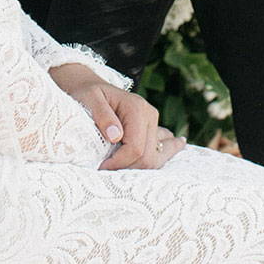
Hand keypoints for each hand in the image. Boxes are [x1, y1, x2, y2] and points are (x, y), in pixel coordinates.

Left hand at [50, 65, 184, 168]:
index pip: (135, 148)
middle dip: (127, 168)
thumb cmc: (88, 93)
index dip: (119, 162)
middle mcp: (150, 115)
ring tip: (128, 178)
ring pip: (155, 157)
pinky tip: (174, 153)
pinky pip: (161, 148)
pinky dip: (161, 157)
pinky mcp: (152, 128)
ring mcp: (154, 122)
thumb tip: (115, 136)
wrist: (91, 86)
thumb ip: (102, 115)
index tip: (101, 167)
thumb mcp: (89, 99)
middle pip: (148, 156)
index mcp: (136, 108)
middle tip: (106, 172)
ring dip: (140, 169)